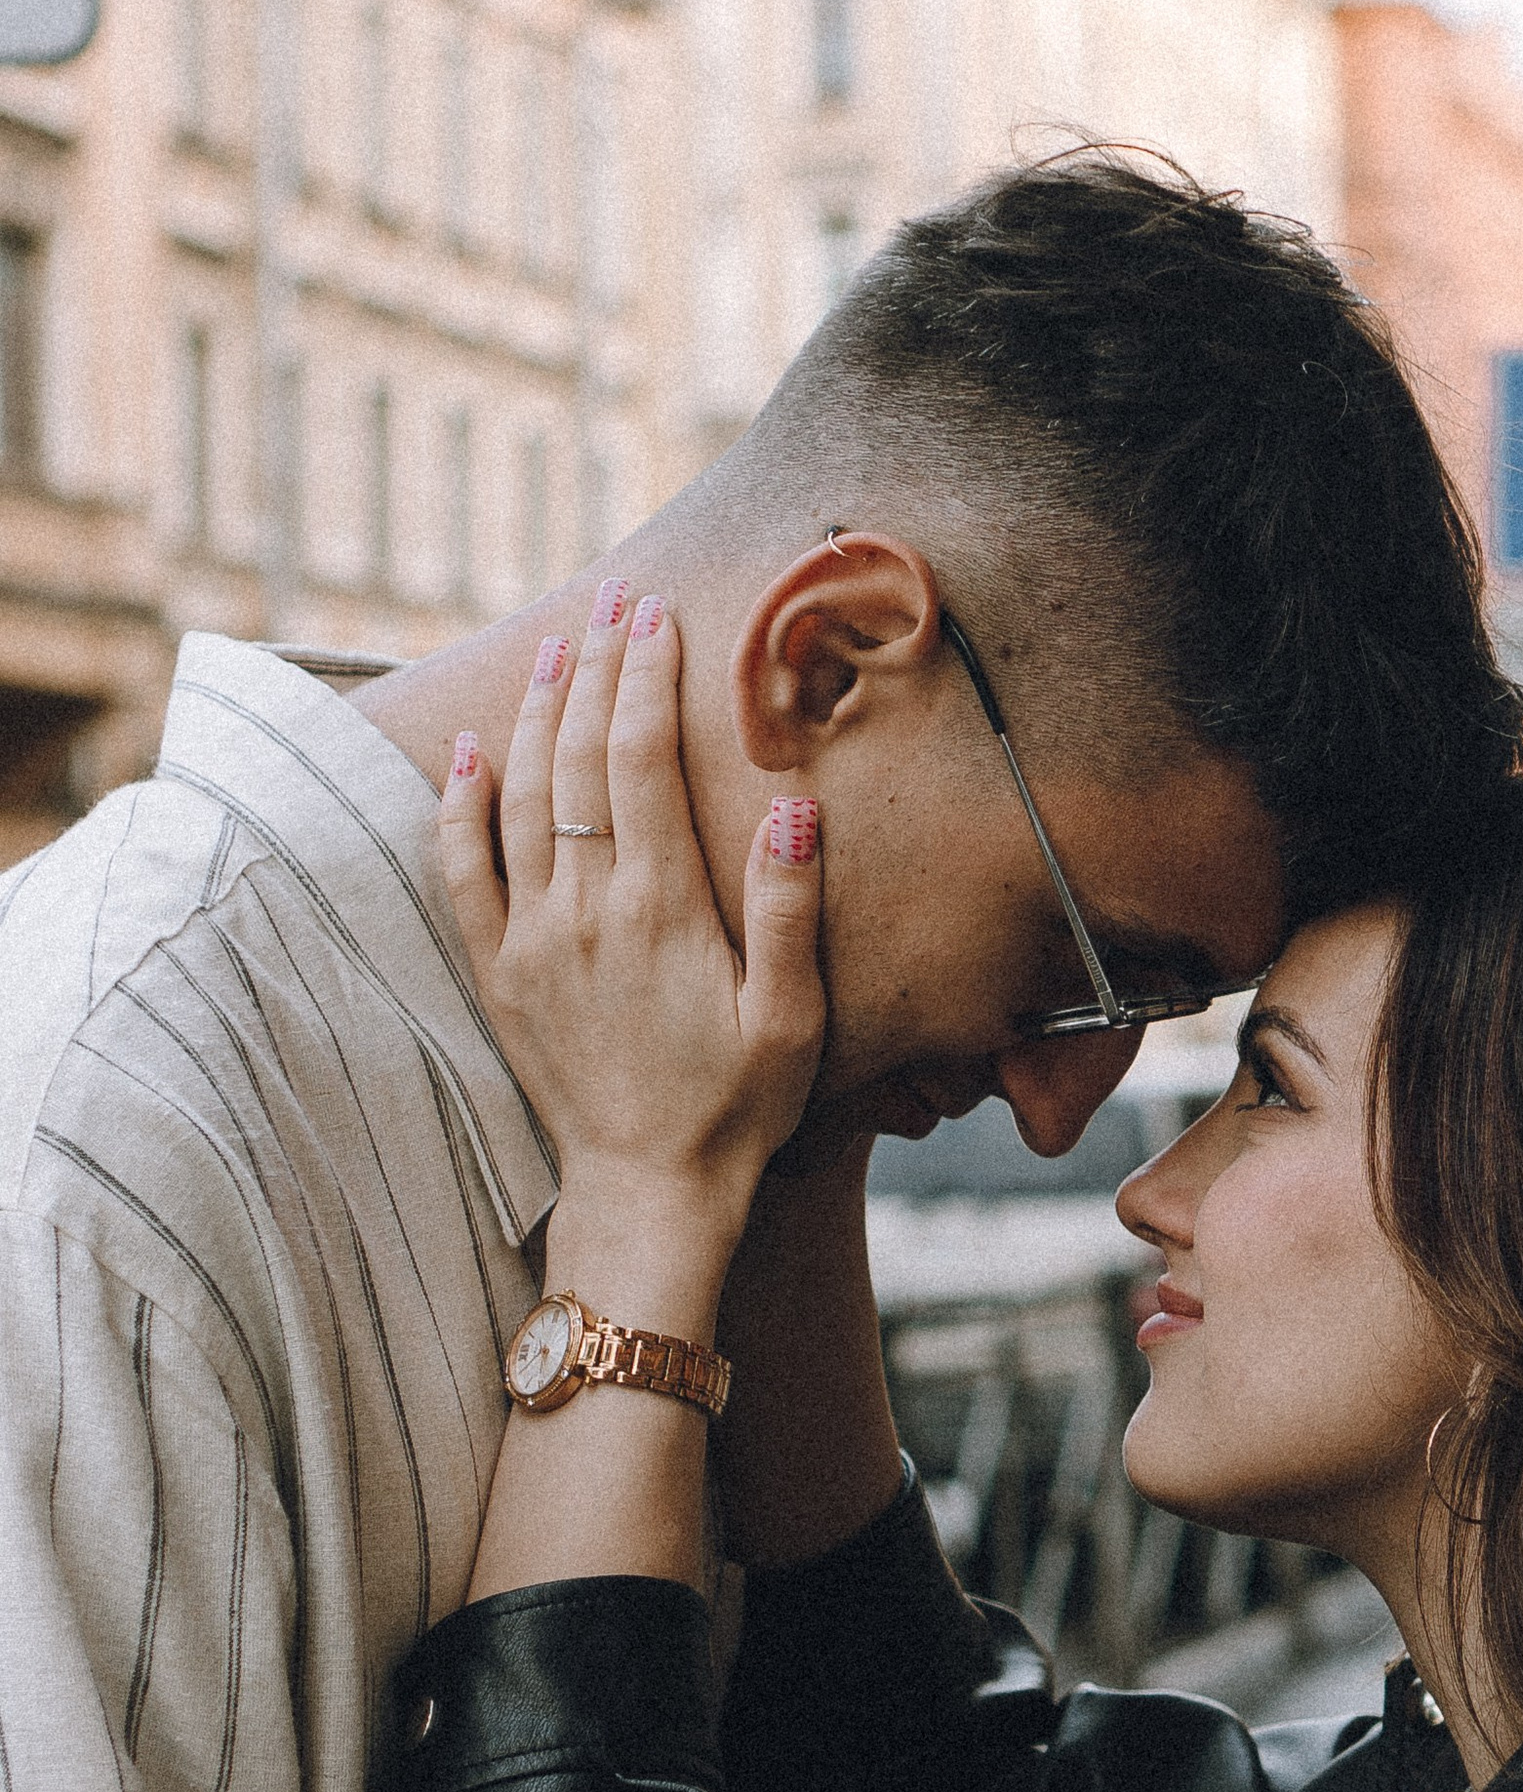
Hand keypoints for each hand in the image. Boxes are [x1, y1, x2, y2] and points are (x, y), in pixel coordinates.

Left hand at [439, 584, 825, 1270]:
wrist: (648, 1190)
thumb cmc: (738, 1106)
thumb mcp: (793, 1014)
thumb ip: (788, 904)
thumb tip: (791, 800)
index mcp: (661, 907)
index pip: (643, 760)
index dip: (646, 678)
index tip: (655, 617)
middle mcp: (586, 908)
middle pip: (581, 758)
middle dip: (597, 669)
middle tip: (612, 601)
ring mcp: (533, 938)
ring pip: (520, 796)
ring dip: (537, 714)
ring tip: (554, 648)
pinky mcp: (501, 972)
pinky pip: (463, 870)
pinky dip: (460, 803)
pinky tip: (471, 750)